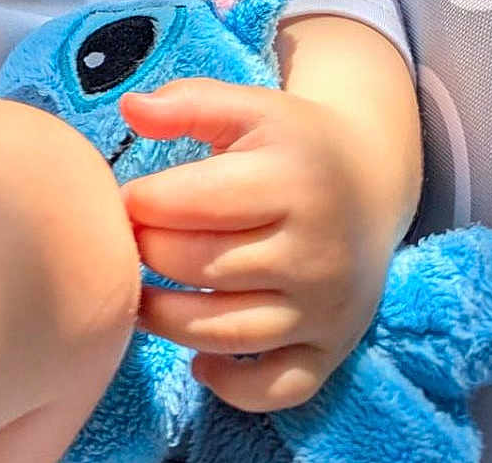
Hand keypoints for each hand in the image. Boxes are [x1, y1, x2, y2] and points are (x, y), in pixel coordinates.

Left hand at [117, 76, 398, 412]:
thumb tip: (131, 108)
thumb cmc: (291, 143)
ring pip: (226, 332)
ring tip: (138, 294)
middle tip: (125, 243)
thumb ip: (189, 101)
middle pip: (201, 267)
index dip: (141, 202)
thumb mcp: (249, 106)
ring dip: (165, 320)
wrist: (369, 183)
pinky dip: (232, 387)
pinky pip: (277, 389)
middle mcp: (314, 250)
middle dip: (147, 255)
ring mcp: (325, 308)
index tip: (122, 198)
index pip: (193, 203)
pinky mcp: (332, 350)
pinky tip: (199, 360)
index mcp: (293, 181)